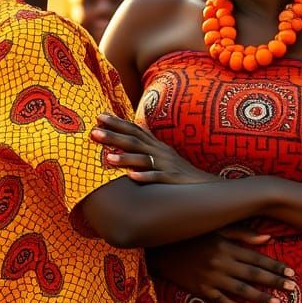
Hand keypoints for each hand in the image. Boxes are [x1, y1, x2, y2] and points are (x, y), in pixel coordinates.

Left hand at [91, 114, 211, 184]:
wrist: (208, 186)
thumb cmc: (180, 173)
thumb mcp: (163, 157)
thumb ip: (146, 150)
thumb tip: (125, 143)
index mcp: (157, 146)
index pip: (135, 130)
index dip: (117, 122)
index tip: (99, 116)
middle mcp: (161, 152)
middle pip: (135, 141)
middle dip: (114, 136)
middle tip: (93, 131)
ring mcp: (167, 165)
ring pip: (144, 159)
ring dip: (126, 157)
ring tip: (107, 157)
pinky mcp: (173, 180)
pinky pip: (158, 178)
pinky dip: (145, 176)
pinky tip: (132, 177)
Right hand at [148, 226, 296, 302]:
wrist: (159, 247)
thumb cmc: (190, 234)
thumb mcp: (216, 228)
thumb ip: (242, 233)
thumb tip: (268, 239)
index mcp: (227, 246)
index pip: (257, 259)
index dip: (275, 267)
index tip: (291, 273)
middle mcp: (221, 263)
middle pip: (253, 276)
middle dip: (274, 283)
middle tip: (292, 290)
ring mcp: (210, 278)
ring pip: (241, 291)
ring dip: (261, 298)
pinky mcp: (199, 289)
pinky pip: (220, 300)